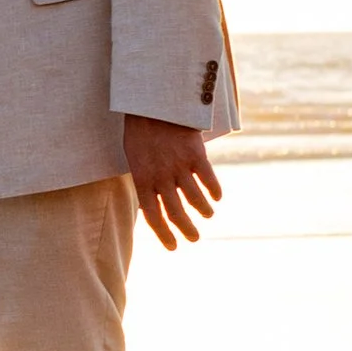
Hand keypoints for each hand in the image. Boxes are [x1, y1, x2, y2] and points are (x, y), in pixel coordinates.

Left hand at [121, 116, 221, 249]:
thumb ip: (144, 180)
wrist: (153, 102)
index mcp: (142, 179)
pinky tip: (217, 197)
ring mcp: (179, 166)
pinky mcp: (196, 155)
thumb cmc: (141, 130)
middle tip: (194, 238)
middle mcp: (161, 177)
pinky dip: (214, 192)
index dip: (164, 235)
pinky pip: (209, 181)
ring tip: (207, 215)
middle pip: (176, 213)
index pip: (153, 217)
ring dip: (203, 212)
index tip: (173, 247)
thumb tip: (149, 205)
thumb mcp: (134, 157)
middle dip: (187, 230)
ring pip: (196, 200)